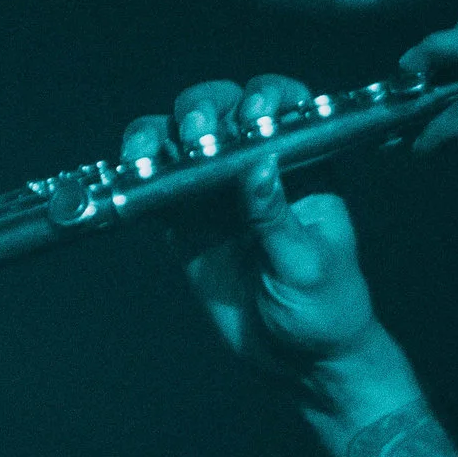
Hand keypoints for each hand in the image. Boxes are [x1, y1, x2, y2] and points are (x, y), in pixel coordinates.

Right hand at [120, 74, 382, 379]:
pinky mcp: (186, 224)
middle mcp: (258, 168)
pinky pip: (156, 185)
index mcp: (303, 167)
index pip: (285, 108)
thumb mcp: (307, 264)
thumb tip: (258, 164)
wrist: (301, 360)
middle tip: (199, 133)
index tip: (254, 113)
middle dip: (205, 108)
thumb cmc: (325, 308)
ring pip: (181, 140)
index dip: (267, 96)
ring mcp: (218, 193)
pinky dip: (138, 172)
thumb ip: (277, 217)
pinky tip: (131, 173)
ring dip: (162, 134)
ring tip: (150, 152)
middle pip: (224, 111)